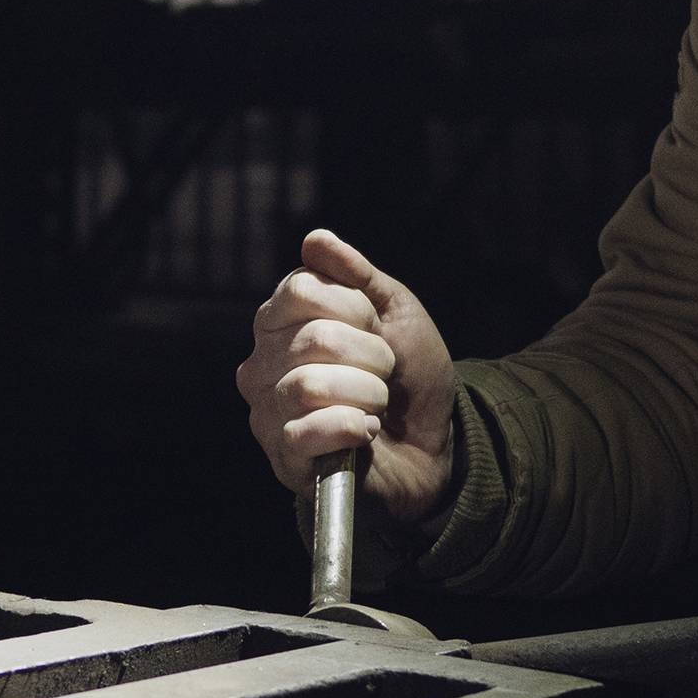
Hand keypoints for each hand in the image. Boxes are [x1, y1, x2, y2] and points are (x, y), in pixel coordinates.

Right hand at [235, 230, 458, 527]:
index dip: (353, 306)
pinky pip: (304, 433)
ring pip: (308, 386)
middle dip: (371, 354)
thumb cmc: (411, 374)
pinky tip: (366, 432)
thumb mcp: (396, 311)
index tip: (376, 326)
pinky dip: (350, 428)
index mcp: (283, 321)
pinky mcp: (283, 458)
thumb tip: (315, 239)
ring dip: (366, 393)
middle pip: (313, 338)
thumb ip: (357, 275)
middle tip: (386, 371)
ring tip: (378, 403)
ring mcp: (268, 412)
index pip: (302, 290)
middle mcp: (263, 363)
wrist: (435, 443)